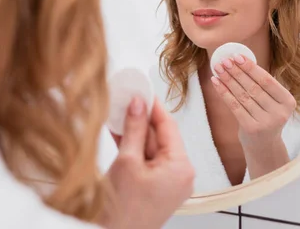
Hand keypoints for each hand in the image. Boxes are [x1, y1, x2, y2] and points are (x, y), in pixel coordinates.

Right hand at [101, 97, 194, 228]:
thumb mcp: (127, 161)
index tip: (141, 89)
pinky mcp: (155, 188)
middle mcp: (180, 174)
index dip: (153, 106)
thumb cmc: (123, 210)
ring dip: (134, 133)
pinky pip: (146, 161)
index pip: (169, 126)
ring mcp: (168, 183)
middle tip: (126, 98)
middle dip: (141, 119)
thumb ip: (134, 129)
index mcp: (181, 167)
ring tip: (117, 112)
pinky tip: (118, 132)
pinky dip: (133, 149)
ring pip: (151, 148)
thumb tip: (137, 103)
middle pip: (160, 137)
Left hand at [211, 54, 294, 177]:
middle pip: (253, 87)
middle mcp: (279, 113)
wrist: (264, 145)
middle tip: (224, 60)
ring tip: (218, 69)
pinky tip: (216, 82)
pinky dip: (224, 92)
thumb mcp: (271, 101)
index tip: (237, 56)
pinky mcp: (251, 129)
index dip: (251, 67)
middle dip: (237, 72)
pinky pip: (234, 106)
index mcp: (288, 102)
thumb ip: (261, 84)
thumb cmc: (266, 115)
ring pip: (242, 96)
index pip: (267, 80)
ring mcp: (266, 122)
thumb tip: (240, 59)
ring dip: (228, 80)